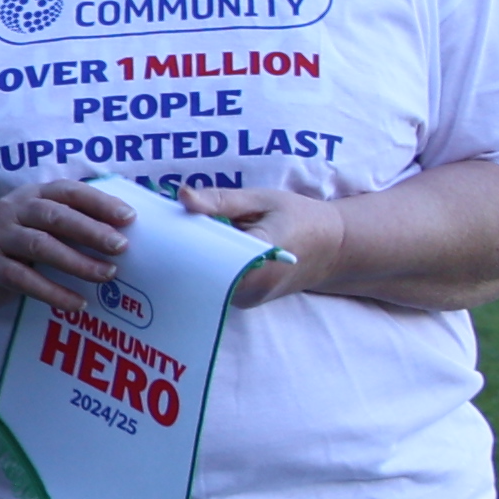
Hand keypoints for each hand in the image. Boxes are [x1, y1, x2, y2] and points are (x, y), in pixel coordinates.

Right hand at [0, 178, 139, 313]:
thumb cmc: (21, 246)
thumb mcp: (43, 226)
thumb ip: (74, 223)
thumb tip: (125, 233)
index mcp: (32, 195)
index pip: (68, 191)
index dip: (99, 202)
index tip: (129, 217)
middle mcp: (12, 209)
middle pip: (54, 216)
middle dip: (90, 231)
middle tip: (121, 247)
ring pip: (40, 245)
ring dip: (77, 261)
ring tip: (106, 275)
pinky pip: (24, 279)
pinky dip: (53, 292)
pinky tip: (77, 304)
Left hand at [169, 184, 318, 304]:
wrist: (333, 248)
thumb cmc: (300, 218)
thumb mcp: (263, 200)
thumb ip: (222, 200)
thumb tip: (183, 196)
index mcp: (261, 255)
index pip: (210, 255)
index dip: (185, 242)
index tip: (165, 227)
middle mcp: (253, 286)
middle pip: (202, 271)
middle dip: (184, 251)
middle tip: (166, 230)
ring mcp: (248, 299)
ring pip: (205, 282)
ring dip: (194, 260)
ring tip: (184, 238)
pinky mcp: (244, 301)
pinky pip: (214, 286)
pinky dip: (206, 268)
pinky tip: (201, 251)